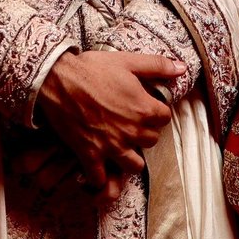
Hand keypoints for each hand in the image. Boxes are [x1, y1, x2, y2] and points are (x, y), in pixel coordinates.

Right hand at [35, 49, 182, 201]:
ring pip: (134, 165)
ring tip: (121, 146)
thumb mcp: (127, 61)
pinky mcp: (90, 154)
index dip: (156, 111)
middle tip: (130, 122)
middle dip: (144, 132)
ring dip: (130, 157)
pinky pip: (100, 177)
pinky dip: (100, 177)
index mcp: (144, 109)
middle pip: (151, 141)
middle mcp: (131, 131)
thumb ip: (157, 65)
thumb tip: (182, 68)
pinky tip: (98, 166)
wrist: (57, 78)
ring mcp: (111, 146)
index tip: (144, 106)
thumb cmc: (91, 68)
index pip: (165, 118)